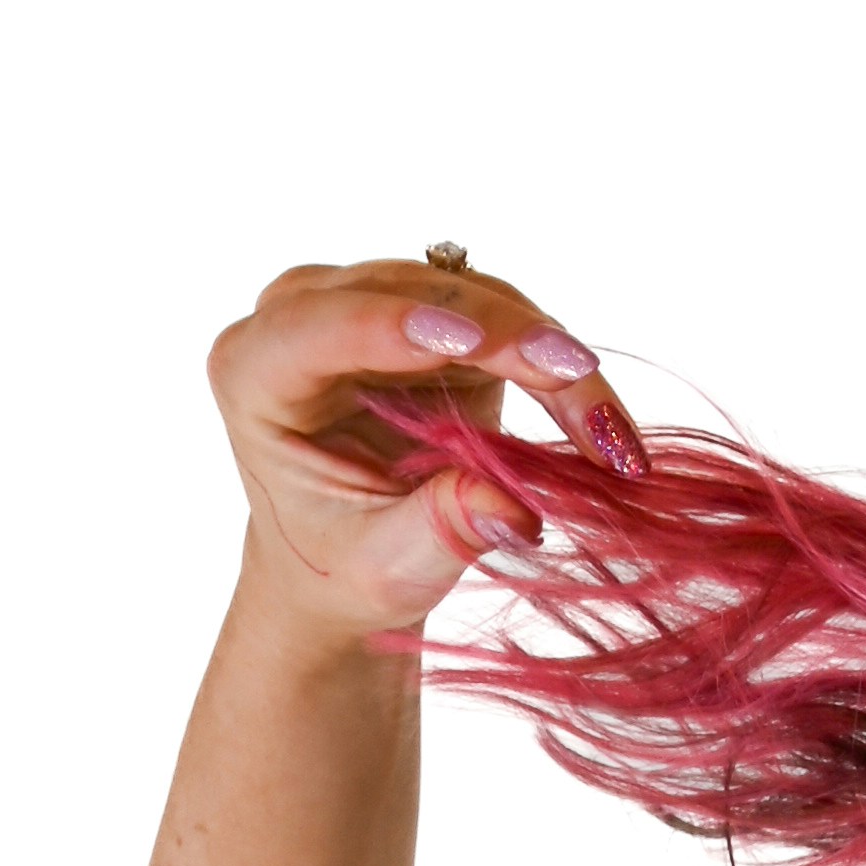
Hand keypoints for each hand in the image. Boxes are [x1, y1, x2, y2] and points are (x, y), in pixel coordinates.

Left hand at [204, 256, 643, 639]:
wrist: (347, 562)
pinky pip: (504, 317)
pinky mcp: (431, 317)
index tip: (470, 340)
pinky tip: (598, 418)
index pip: (324, 326)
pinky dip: (554, 364)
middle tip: (581, 381)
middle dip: (504, 336)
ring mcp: (371, 307)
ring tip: (609, 431)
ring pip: (471, 295)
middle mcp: (304, 317)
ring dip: (546, 352)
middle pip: (411, 294)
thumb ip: (441, 530)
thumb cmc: (342, 570)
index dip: (398, 325)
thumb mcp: (382, 567)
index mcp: (257, 373)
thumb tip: (515, 509)